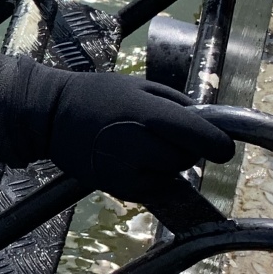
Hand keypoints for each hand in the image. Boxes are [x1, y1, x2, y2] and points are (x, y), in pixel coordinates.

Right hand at [42, 70, 233, 200]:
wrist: (50, 116)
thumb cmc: (97, 95)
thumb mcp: (139, 85)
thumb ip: (176, 103)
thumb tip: (207, 124)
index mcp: (149, 113)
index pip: (202, 137)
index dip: (218, 144)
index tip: (221, 146)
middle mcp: (140, 144)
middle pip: (187, 158)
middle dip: (186, 149)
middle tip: (168, 138)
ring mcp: (127, 169)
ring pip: (171, 176)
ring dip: (168, 164)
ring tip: (146, 149)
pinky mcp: (117, 187)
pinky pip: (153, 188)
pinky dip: (152, 178)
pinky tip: (134, 162)